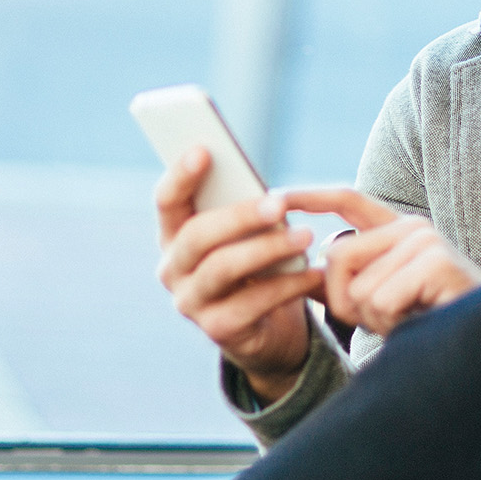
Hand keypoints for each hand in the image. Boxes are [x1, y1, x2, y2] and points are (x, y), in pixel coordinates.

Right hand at [154, 148, 323, 403]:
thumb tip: (267, 191)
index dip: (181, 175)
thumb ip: (244, 210)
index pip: (167, 202)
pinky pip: (251, 303)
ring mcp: (190, 302)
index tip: (205, 149)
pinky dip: (287, 285)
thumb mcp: (249, 233)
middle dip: (240, 216)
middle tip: (280, 204)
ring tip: (305, 236)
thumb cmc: (257, 263)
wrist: (268, 328)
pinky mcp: (217, 330)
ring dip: (267, 249)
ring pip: (223, 268)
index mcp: (174, 235)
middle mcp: (172, 269)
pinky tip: (313, 273)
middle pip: (197, 235)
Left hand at [280, 189, 480, 336]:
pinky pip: (381, 298)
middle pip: (337, 255)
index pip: (346, 199)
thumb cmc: (430, 323)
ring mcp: (425, 240)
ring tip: (410, 318)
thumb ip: (346, 282)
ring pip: (358, 287)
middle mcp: (410, 227)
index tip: (271, 198)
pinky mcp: (435, 262)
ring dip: (375, 318)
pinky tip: (421, 319)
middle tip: (384, 316)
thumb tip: (304, 274)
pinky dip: (393, 322)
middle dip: (344, 300)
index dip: (308, 196)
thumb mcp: (380, 299)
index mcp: (396, 229)